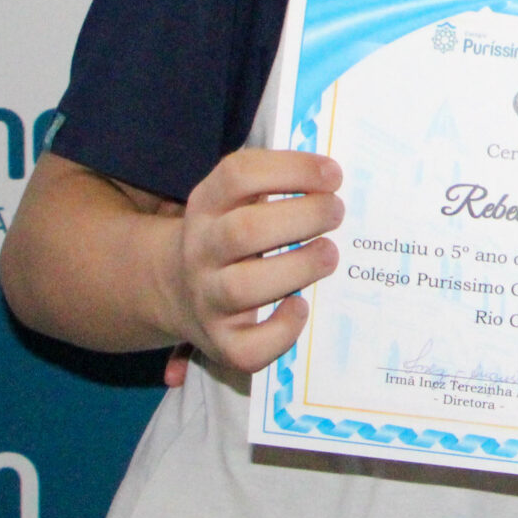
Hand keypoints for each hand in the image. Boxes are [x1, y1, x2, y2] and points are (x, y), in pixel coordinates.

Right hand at [155, 148, 342, 372]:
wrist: (180, 290)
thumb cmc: (232, 236)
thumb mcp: (237, 200)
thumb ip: (276, 183)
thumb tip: (335, 177)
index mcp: (206, 205)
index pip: (238, 175)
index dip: (290, 169)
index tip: (333, 174)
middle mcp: (201, 250)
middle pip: (243, 231)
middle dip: (302, 217)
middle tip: (337, 212)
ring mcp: (207, 300)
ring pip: (243, 288)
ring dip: (298, 267)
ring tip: (329, 254)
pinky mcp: (221, 343)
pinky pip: (248, 348)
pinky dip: (281, 331)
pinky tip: (300, 307)